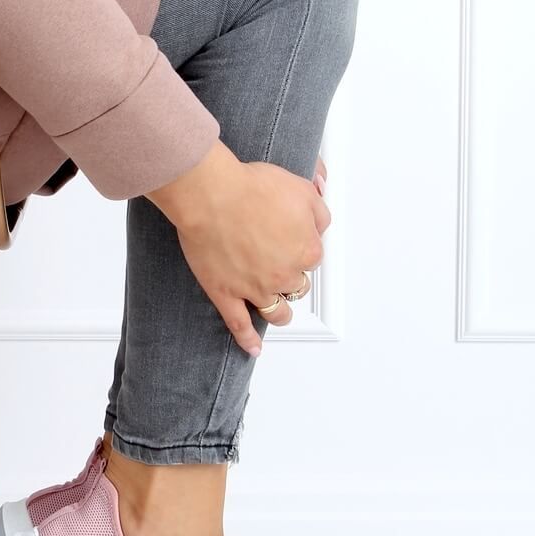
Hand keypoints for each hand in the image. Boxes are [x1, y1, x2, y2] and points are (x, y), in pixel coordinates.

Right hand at [146, 141, 330, 355]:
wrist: (211, 196)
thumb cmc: (250, 188)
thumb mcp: (299, 188)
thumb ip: (318, 209)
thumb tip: (323, 222)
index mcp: (306, 250)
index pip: (314, 258)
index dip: (302, 246)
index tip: (293, 240)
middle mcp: (285, 275)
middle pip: (297, 285)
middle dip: (290, 275)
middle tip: (276, 260)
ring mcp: (256, 289)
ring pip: (277, 310)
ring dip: (281, 309)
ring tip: (278, 306)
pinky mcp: (227, 295)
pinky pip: (240, 325)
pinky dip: (249, 340)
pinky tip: (254, 348)